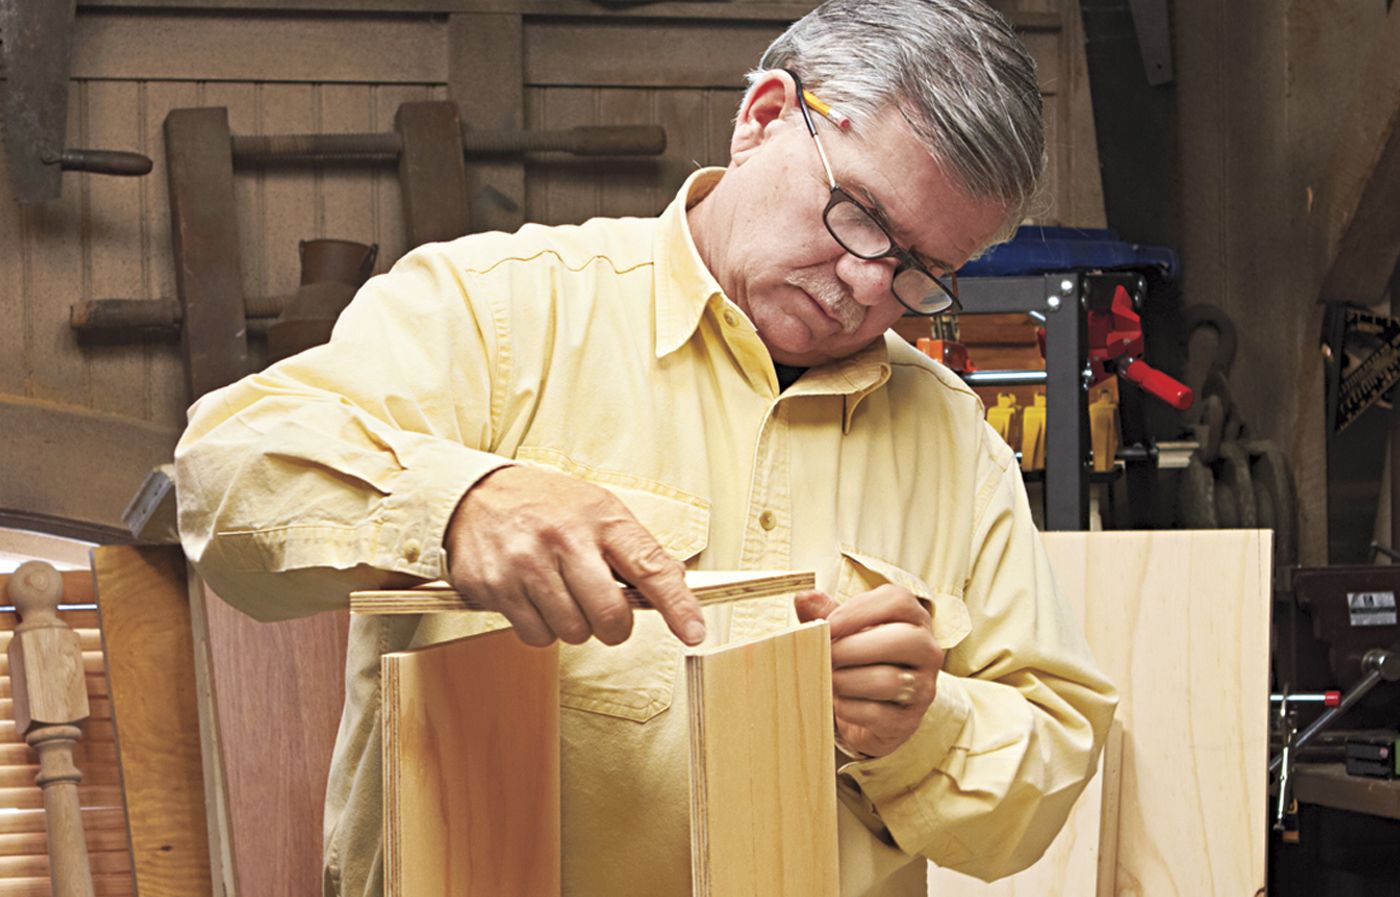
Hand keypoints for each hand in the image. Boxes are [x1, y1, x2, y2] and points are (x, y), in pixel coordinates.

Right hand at [444, 466, 704, 647]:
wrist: (474, 494)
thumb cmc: (546, 505)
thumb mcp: (598, 510)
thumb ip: (634, 549)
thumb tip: (676, 588)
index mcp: (599, 518)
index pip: (650, 567)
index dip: (677, 606)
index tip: (694, 633)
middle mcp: (562, 540)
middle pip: (609, 618)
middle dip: (613, 627)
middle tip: (603, 613)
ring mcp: (524, 565)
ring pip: (571, 633)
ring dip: (573, 625)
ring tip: (558, 593)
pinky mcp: (493, 587)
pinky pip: (534, 636)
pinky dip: (540, 627)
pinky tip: (531, 597)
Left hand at [795, 585, 943, 757]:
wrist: (870, 713)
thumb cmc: (859, 660)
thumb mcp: (846, 632)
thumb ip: (827, 613)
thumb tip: (804, 598)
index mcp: (914, 619)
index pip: (898, 601)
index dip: (860, 610)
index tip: (829, 624)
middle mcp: (928, 651)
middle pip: (903, 640)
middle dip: (853, 648)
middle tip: (825, 655)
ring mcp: (923, 688)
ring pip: (889, 680)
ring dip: (847, 680)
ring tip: (827, 679)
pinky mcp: (908, 721)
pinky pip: (878, 714)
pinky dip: (849, 709)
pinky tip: (837, 703)